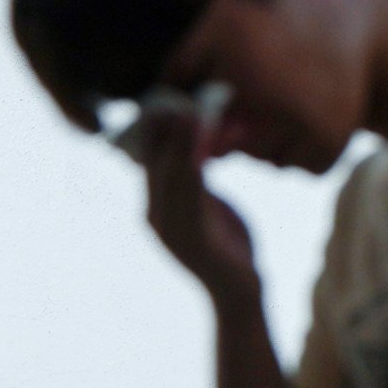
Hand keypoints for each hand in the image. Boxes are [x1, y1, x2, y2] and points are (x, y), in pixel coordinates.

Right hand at [127, 96, 260, 307]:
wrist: (239, 289)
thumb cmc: (226, 243)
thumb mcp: (207, 204)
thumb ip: (196, 178)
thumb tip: (193, 143)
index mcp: (156, 206)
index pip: (148, 162)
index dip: (153, 131)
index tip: (160, 99)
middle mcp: (156, 217)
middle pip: (154, 166)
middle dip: (162, 132)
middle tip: (171, 98)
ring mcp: (171, 231)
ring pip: (171, 180)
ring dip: (180, 146)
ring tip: (188, 115)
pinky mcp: (192, 241)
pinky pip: (191, 201)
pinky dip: (194, 176)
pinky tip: (201, 153)